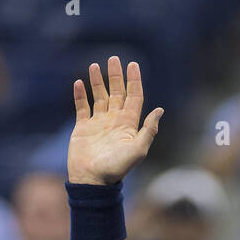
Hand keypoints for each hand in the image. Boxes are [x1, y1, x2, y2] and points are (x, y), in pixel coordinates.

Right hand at [68, 57, 162, 185]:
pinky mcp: (83, 128)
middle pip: (117, 93)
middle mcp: (114, 121)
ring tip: (95, 66)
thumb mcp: (138, 150)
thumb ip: (149, 130)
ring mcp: (98, 124)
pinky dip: (81, 95)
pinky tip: (79, 82)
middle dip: (116, 76)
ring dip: (98, 81)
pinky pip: (82, 107)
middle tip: (114, 59)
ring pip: (99, 97)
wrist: (93, 181)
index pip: (134, 97)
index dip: (134, 81)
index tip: (133, 64)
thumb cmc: (116, 168)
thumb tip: (160, 110)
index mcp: (128, 125)